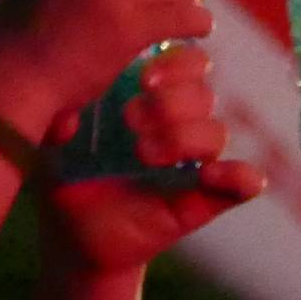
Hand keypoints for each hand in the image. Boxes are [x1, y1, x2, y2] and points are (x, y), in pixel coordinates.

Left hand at [41, 44, 266, 270]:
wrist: (72, 236)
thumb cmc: (66, 176)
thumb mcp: (57, 137)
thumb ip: (63, 112)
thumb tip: (73, 110)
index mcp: (152, 97)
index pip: (186, 63)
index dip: (173, 64)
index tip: (140, 79)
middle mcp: (179, 124)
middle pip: (203, 93)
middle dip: (169, 102)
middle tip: (130, 118)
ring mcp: (194, 162)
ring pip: (215, 133)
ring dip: (183, 138)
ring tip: (142, 154)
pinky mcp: (204, 199)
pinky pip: (243, 184)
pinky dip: (239, 177)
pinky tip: (207, 176)